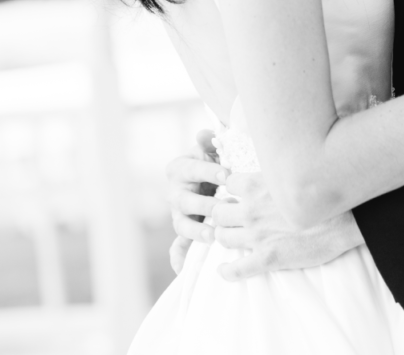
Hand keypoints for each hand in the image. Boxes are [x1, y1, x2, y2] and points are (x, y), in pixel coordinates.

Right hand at [166, 129, 225, 273]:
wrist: (210, 175)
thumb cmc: (213, 159)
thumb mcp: (211, 147)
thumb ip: (208, 140)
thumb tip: (204, 134)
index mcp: (179, 168)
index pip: (193, 170)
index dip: (210, 171)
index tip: (228, 174)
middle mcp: (175, 191)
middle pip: (186, 200)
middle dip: (206, 204)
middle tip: (224, 208)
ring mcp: (178, 213)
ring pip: (182, 224)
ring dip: (197, 231)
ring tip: (214, 235)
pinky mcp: (184, 230)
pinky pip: (178, 246)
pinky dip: (179, 257)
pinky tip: (182, 270)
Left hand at [211, 171, 362, 280]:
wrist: (345, 218)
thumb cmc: (321, 192)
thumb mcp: (290, 173)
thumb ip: (271, 173)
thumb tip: (265, 168)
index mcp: (256, 185)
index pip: (228, 184)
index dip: (232, 190)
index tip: (237, 195)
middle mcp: (251, 209)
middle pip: (218, 212)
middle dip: (222, 215)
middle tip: (231, 218)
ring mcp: (257, 235)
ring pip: (222, 237)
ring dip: (224, 237)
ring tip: (231, 238)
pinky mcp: (268, 258)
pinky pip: (237, 269)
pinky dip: (227, 271)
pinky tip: (224, 270)